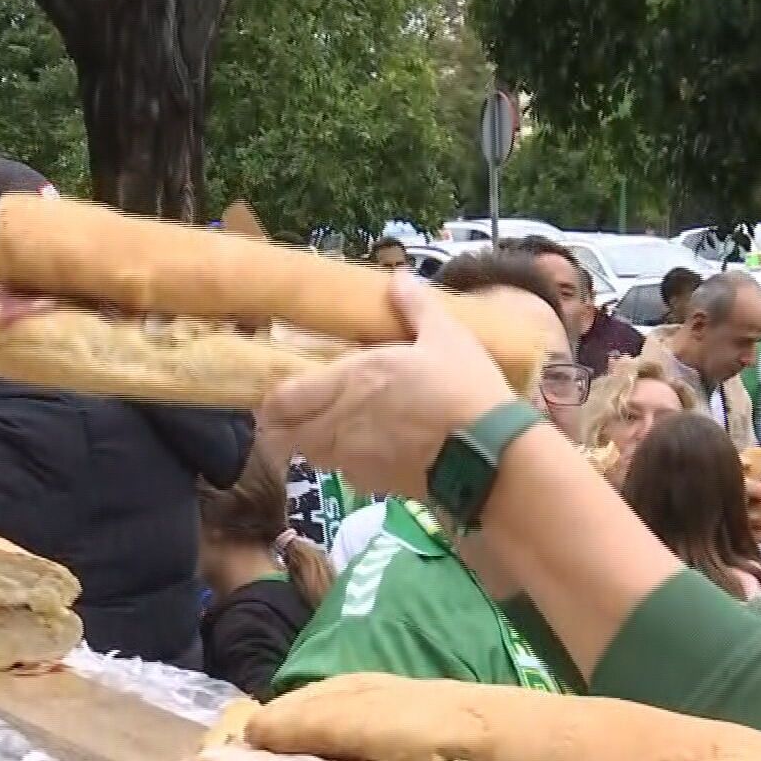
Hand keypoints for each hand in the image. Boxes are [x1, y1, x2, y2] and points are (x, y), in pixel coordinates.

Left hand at [261, 273, 517, 499]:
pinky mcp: (375, 485)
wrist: (489, 453)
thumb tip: (400, 275)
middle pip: (286, 436)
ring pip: (311, 458)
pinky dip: (346, 466)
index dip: (271, 402)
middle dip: (282, 429)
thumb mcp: (446, 336)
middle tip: (291, 419)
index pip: (283, 399)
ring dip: (311, 447)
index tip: (275, 396)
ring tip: (326, 434)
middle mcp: (340, 421)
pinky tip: (365, 454)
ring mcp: (354, 458)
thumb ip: (416, 306)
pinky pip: (345, 476)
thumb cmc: (464, 387)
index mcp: (349, 379)